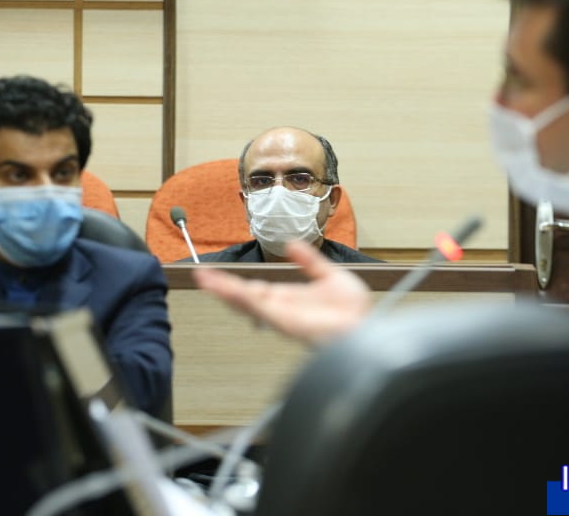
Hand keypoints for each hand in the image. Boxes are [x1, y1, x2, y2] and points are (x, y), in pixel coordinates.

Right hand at [192, 240, 371, 344]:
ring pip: (248, 304)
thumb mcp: (329, 276)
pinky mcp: (288, 323)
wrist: (367, 324)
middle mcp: (281, 309)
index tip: (214, 273)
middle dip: (222, 287)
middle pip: (244, 298)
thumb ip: (309, 261)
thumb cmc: (354, 311)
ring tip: (206, 280)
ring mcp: (282, 317)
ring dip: (226, 292)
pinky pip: (262, 310)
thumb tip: (291, 244)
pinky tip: (231, 292)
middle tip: (201, 276)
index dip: (234, 282)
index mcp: (288, 298)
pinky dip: (246, 301)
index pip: (254, 289)